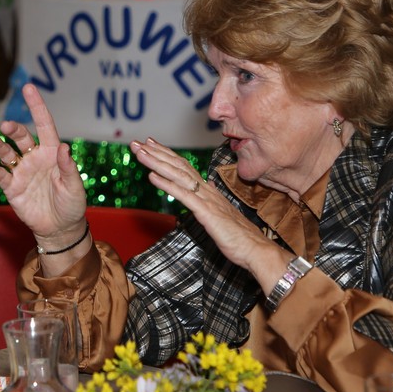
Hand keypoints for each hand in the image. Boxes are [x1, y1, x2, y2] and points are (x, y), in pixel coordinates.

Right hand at [0, 84, 86, 247]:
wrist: (60, 228)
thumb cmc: (72, 205)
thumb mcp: (75, 187)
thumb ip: (68, 168)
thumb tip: (63, 148)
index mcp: (52, 153)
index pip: (44, 125)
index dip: (37, 106)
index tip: (29, 88)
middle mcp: (34, 158)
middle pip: (21, 137)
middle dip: (13, 129)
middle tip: (6, 125)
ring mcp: (21, 172)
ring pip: (7, 153)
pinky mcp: (12, 188)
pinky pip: (1, 176)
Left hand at [131, 137, 288, 282]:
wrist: (255, 249)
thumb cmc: (239, 235)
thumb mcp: (223, 213)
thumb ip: (214, 198)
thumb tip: (210, 185)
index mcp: (209, 191)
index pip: (185, 167)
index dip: (167, 155)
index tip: (151, 144)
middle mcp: (207, 190)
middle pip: (178, 166)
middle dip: (156, 153)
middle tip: (137, 142)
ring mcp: (206, 200)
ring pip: (178, 176)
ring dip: (157, 162)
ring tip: (140, 152)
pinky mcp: (206, 212)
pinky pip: (183, 195)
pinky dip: (166, 184)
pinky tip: (152, 176)